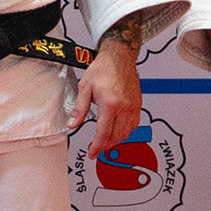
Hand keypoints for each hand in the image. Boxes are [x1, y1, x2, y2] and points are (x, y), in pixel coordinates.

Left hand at [73, 41, 142, 155]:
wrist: (119, 57)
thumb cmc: (103, 69)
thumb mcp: (85, 88)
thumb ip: (79, 109)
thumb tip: (73, 124)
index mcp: (110, 104)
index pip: (103, 134)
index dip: (97, 147)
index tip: (92, 152)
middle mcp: (124, 107)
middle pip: (116, 137)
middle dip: (105, 146)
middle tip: (96, 149)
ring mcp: (133, 107)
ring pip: (126, 133)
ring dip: (115, 141)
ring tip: (104, 142)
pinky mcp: (138, 105)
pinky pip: (134, 125)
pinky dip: (126, 132)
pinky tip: (117, 132)